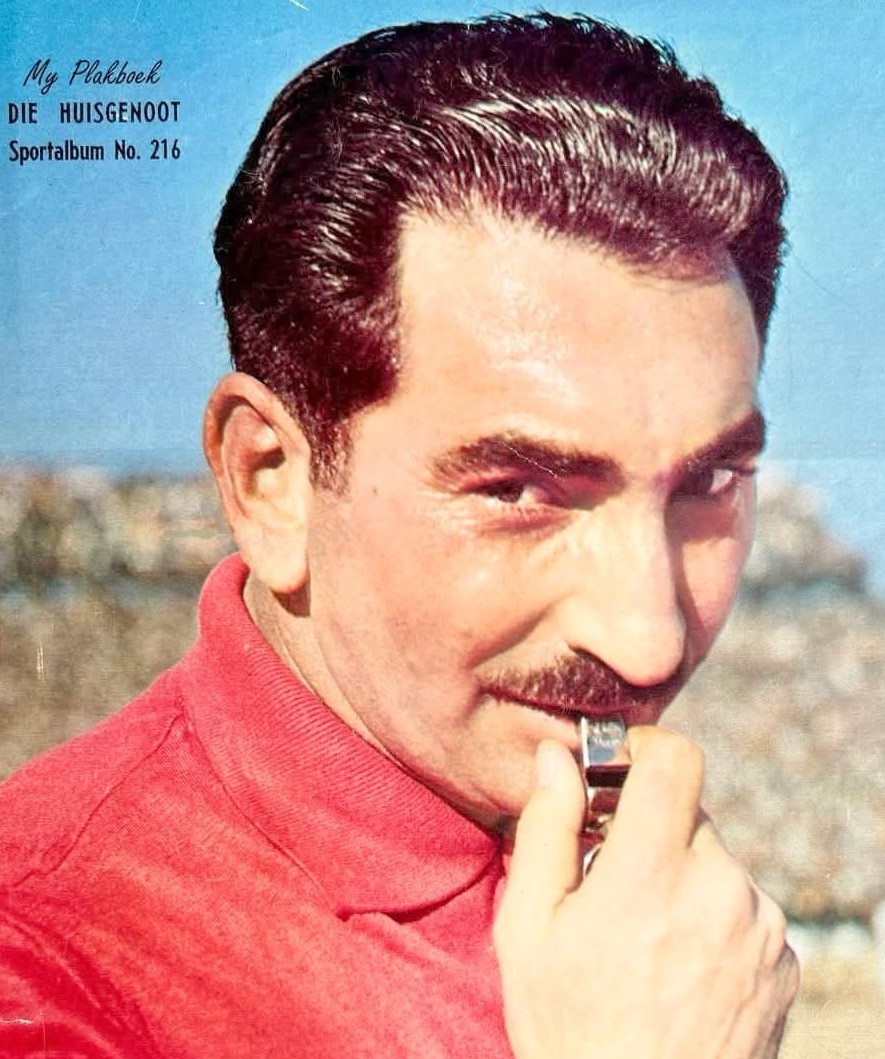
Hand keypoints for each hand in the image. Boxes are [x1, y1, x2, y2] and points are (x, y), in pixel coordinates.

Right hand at [494, 728, 798, 1058]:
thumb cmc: (571, 1029)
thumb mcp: (529, 929)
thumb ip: (547, 829)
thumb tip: (556, 758)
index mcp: (652, 874)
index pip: (675, 761)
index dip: (646, 748)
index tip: (620, 767)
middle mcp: (720, 890)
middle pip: (690, 814)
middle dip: (650, 831)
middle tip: (614, 884)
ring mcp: (761, 928)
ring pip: (717, 861)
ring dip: (683, 877)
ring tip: (646, 941)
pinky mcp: (785, 962)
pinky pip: (745, 907)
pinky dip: (714, 917)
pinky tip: (680, 967)